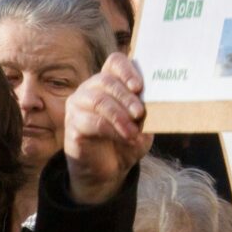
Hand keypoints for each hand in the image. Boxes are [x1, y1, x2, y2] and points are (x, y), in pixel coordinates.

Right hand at [62, 53, 152, 205]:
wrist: (111, 170)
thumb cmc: (128, 139)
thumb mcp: (143, 123)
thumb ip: (147, 109)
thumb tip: (158, 100)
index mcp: (111, 81)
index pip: (115, 62)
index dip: (127, 70)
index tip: (139, 87)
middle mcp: (91, 88)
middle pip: (106, 80)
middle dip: (126, 97)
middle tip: (140, 113)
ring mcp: (78, 105)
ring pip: (98, 100)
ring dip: (119, 116)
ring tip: (134, 131)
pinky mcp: (72, 124)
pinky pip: (92, 122)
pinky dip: (112, 130)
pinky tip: (125, 138)